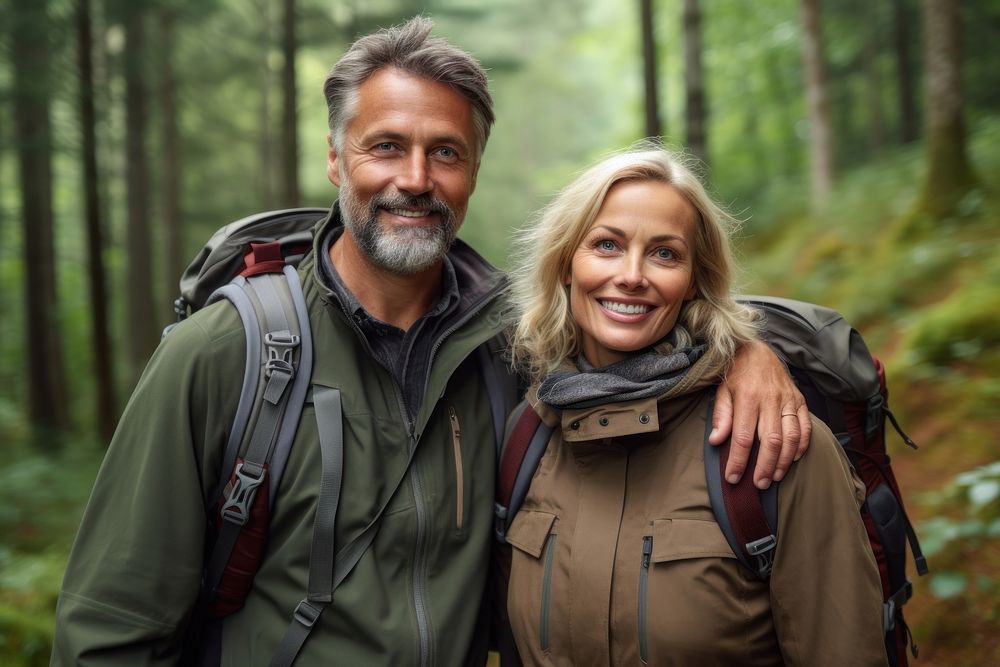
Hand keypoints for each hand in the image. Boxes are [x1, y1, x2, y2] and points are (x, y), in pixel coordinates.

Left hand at [708, 340, 809, 488]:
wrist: (757, 349)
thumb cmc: (736, 374)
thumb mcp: (722, 390)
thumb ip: (721, 416)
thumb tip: (716, 441)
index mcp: (747, 398)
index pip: (742, 437)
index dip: (738, 461)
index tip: (733, 478)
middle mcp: (770, 399)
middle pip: (770, 441)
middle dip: (764, 466)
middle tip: (758, 485)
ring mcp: (788, 400)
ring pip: (791, 437)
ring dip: (784, 461)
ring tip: (774, 477)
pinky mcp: (800, 400)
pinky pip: (805, 427)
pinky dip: (801, 446)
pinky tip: (792, 459)